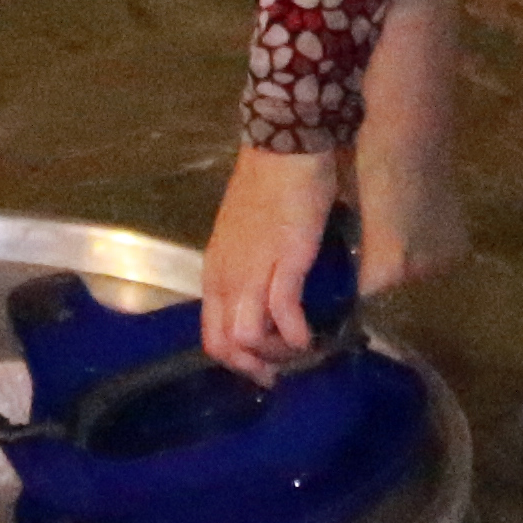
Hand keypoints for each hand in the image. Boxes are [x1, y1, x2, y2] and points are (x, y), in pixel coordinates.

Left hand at [196, 143, 344, 377]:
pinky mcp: (283, 262)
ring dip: (277, 354)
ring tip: (301, 349)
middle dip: (256, 367)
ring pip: (249, 338)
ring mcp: (251, 271)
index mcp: (216, 274)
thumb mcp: (248, 240)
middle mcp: (226, 279)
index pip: (212, 336)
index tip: (265, 368)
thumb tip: (271, 300)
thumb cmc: (269, 191)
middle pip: (226, 345)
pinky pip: (283, 313)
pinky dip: (296, 334)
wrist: (285, 153)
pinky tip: (310, 335)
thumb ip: (252, 270)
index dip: (237, 362)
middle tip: (283, 369)